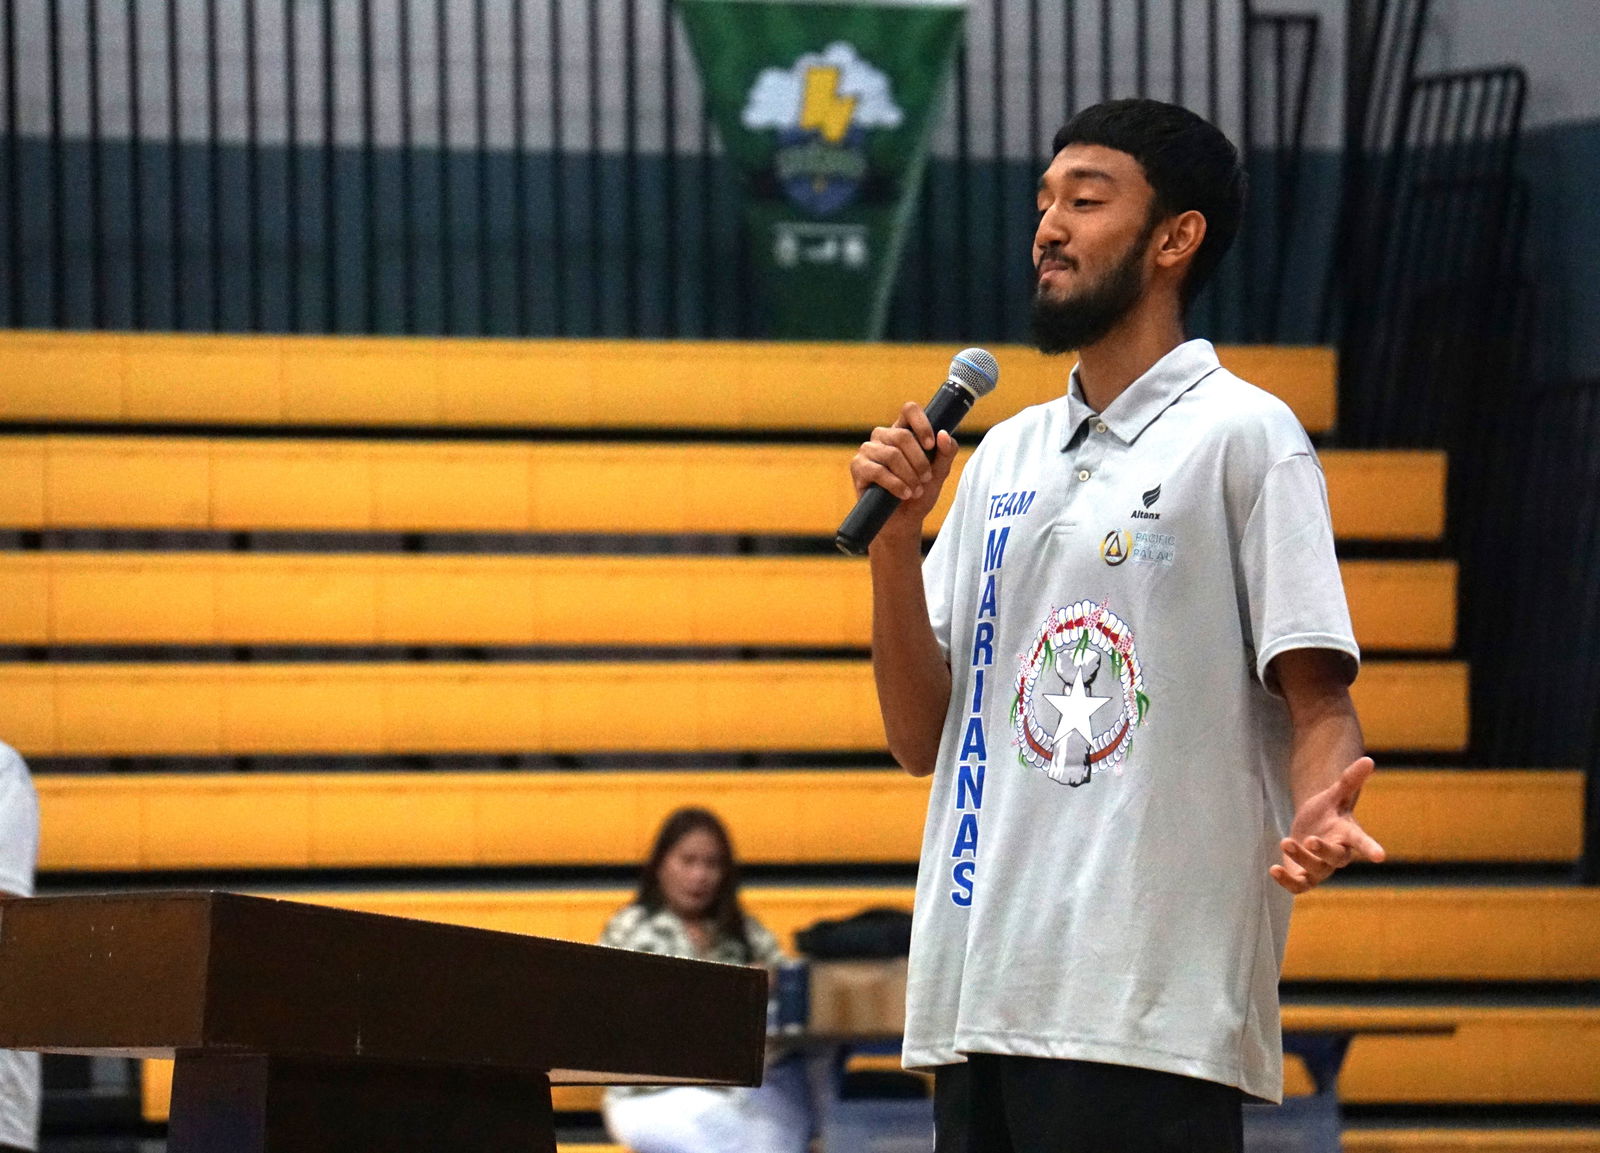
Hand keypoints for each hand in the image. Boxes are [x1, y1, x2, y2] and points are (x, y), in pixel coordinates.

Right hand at [848, 402, 958, 545]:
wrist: (902, 521)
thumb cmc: (919, 493)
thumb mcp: (939, 474)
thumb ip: (946, 453)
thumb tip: (944, 435)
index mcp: (903, 430)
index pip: (909, 410)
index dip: (922, 423)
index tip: (931, 446)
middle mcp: (883, 436)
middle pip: (902, 435)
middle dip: (919, 461)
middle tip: (926, 478)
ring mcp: (868, 450)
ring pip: (891, 454)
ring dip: (909, 475)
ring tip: (916, 491)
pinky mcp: (857, 467)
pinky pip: (878, 470)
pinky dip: (895, 484)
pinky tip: (904, 494)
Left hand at [1270, 755, 1386, 893]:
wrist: (1310, 827)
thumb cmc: (1327, 812)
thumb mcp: (1335, 794)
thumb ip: (1349, 780)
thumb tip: (1368, 759)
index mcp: (1348, 835)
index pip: (1362, 842)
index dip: (1370, 848)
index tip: (1380, 856)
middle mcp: (1337, 855)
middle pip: (1336, 858)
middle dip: (1323, 851)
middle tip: (1308, 839)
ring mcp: (1321, 869)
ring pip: (1315, 871)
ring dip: (1300, 858)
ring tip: (1285, 841)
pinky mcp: (1304, 878)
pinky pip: (1298, 886)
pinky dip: (1286, 881)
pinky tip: (1273, 869)